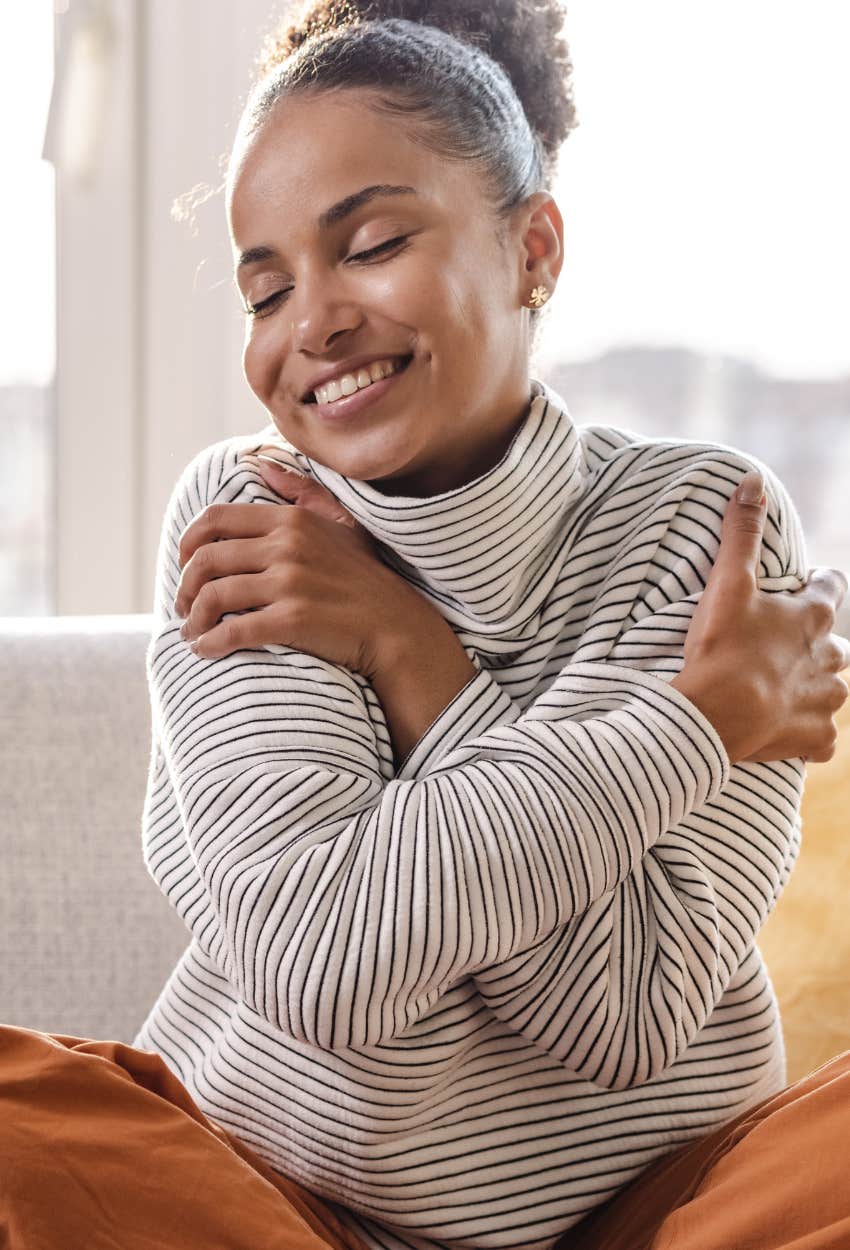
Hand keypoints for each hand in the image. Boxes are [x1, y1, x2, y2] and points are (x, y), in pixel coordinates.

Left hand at [174, 452, 444, 675]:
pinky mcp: (293, 619)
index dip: (188, 544)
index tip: (184, 566)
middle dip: (184, 587)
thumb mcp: (340, 524)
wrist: (397, 627)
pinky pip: (234, 630)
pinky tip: (205, 650)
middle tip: (183, 606)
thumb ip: (301, 493)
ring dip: (193, 619)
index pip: (215, 520)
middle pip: (206, 560)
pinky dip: (210, 643)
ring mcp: (290, 582)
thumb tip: (262, 464)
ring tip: (191, 632)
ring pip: (214, 596)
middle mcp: (287, 546)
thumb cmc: (367, 579)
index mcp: (291, 520)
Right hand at [671, 470, 849, 765]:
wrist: (717, 714)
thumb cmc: (723, 647)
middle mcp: (831, 657)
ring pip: (832, 690)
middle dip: (812, 643)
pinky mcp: (815, 739)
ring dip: (813, 687)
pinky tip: (786, 731)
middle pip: (834, 644)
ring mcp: (826, 700)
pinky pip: (821, 738)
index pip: (831, 587)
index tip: (797, 587)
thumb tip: (753, 480)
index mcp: (814, 617)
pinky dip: (807, 734)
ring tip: (777, 689)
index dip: (815, 584)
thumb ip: (741, 532)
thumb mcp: (728, 583)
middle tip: (773, 647)